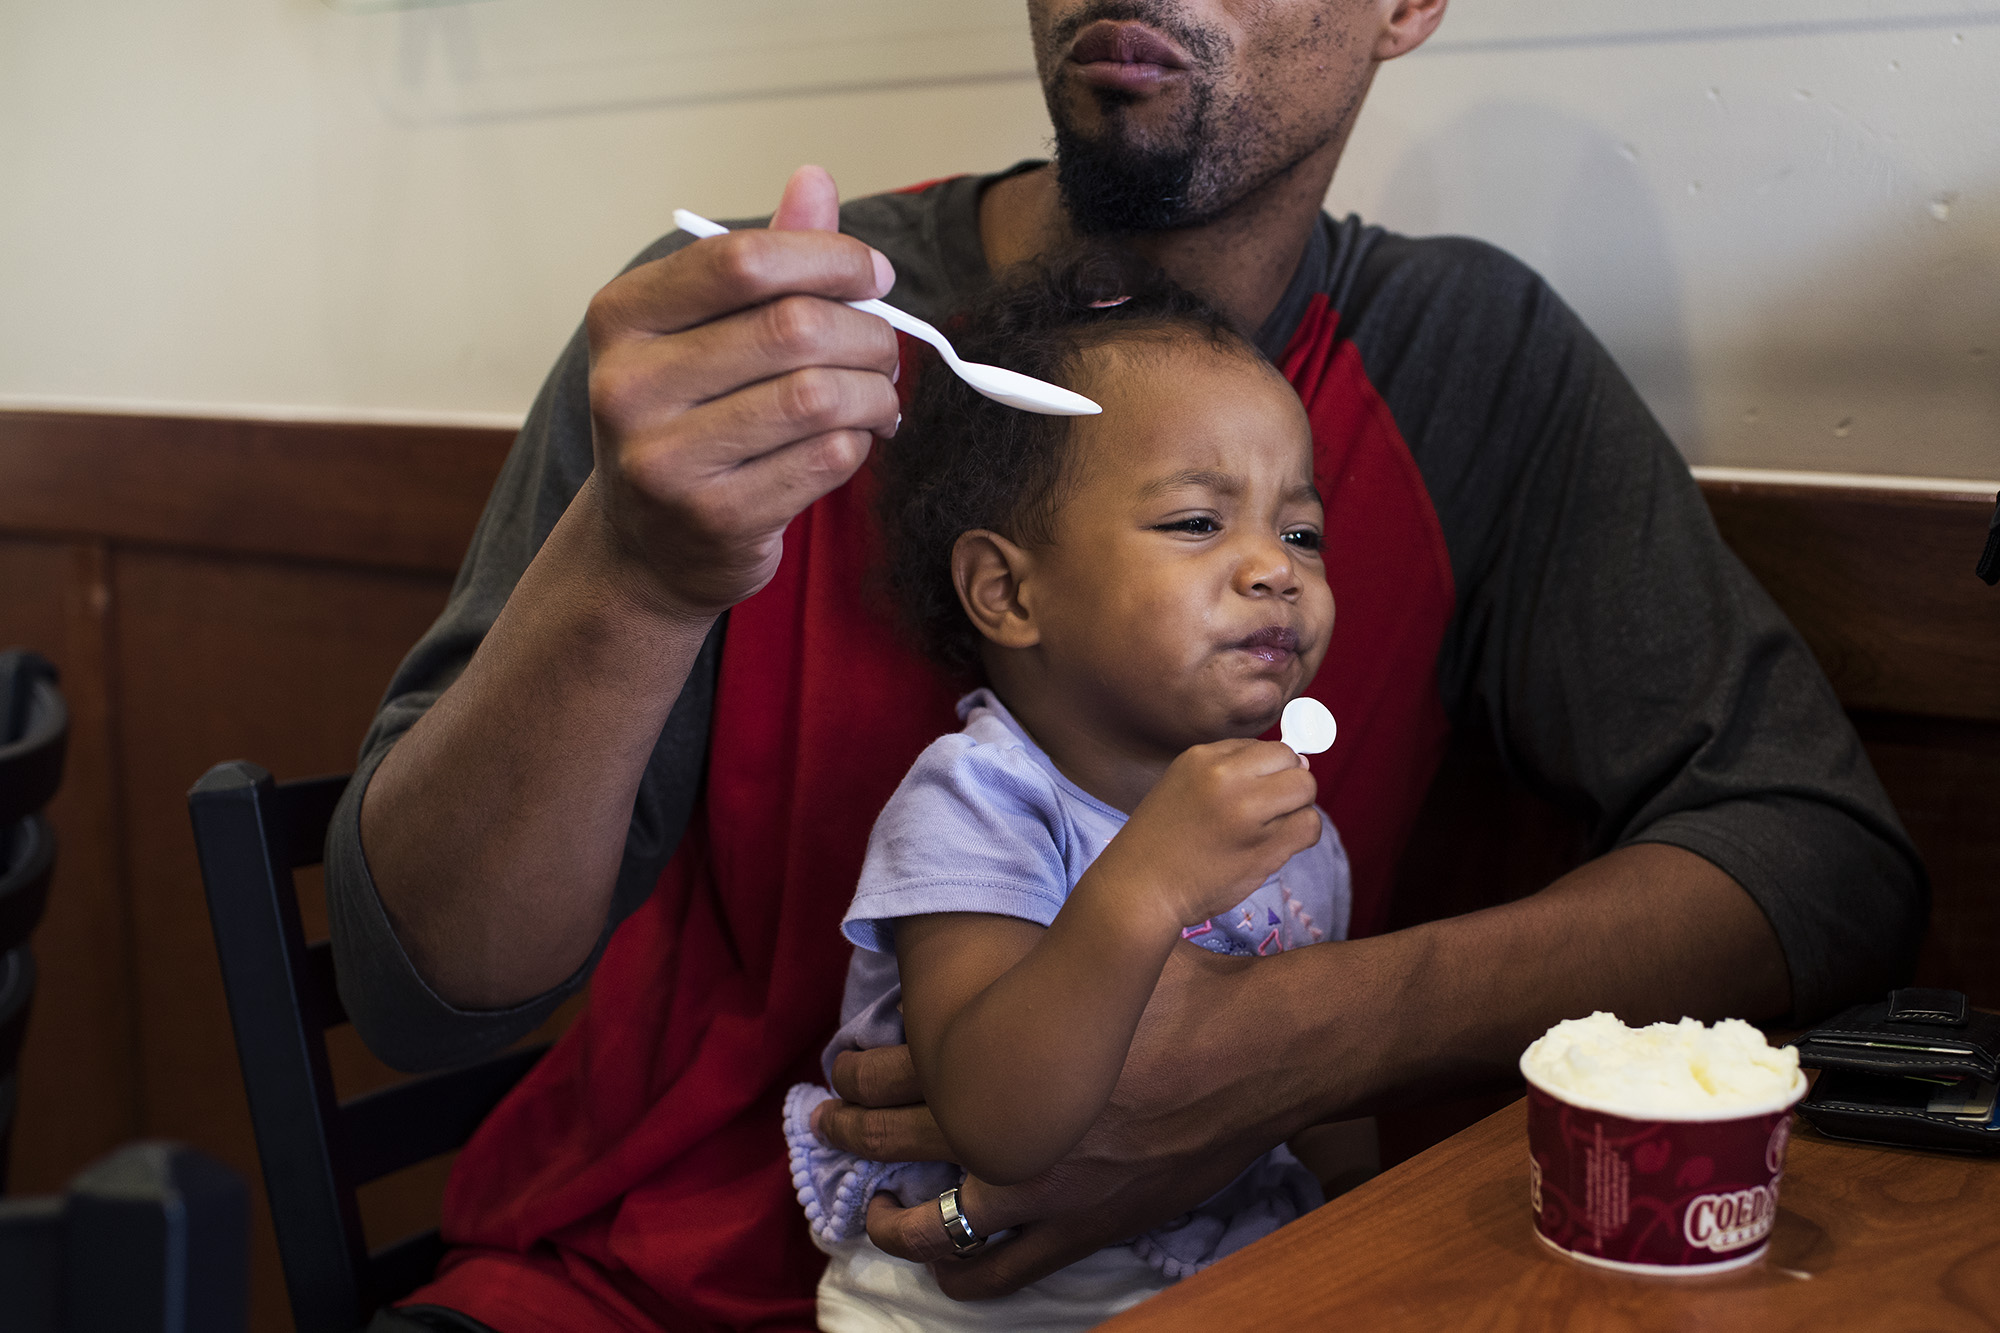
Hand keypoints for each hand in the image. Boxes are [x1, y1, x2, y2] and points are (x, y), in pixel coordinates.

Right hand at [582, 164, 902, 620]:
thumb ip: (763, 264)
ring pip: (819, 397)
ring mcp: (666, 460)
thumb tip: (815, 179)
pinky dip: (860, 443)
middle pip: (793, 328)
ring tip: (879, 398)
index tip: (874, 277)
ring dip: (875, 393)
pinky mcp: (716, 518)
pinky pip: (827, 459)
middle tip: (886, 350)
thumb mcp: (705, 334)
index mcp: (623, 318)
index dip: (830, 258)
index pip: (743, 261)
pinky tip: (853, 441)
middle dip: (868, 334)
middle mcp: (629, 386)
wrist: (647, 548)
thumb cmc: (689, 423)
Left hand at [820, 944, 1335, 1299]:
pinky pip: (1000, 1275)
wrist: (1253, 1054)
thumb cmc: (1179, 994)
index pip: (895, 1069)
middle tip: (832, 1123)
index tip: (843, 1065)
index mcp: (998, 1060)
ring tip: (874, 1211)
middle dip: (853, 1131)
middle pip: (896, 1140)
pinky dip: (963, 1277)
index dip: (857, 1069)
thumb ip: (1034, 963)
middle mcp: (1002, 1132)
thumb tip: (1002, 942)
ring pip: (931, 1226)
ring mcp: (1037, 1192)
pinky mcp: (1080, 1231)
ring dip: (891, 1220)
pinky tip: (946, 1274)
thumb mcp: (1092, 952)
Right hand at [1093, 738, 1320, 929]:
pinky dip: (1302, 836)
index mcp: (1202, 757)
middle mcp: (1225, 778)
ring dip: (1296, 810)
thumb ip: (1234, 768)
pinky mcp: (1263, 847)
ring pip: (1306, 790)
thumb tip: (1302, 762)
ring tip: (1269, 830)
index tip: (1259, 792)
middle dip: (1290, 785)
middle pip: (1293, 762)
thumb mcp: (1183, 783)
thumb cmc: (1162, 840)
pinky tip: (1275, 847)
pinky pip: (1310, 826)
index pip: (1268, 746)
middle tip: (1269, 812)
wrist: (1139, 889)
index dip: (1272, 770)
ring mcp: (1246, 813)